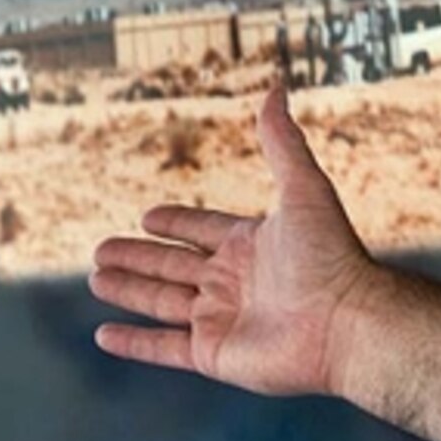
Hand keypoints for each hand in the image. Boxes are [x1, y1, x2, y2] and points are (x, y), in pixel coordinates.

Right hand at [88, 76, 381, 395]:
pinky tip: (104, 335)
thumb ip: (282, 141)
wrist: (345, 322)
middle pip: (172, 265)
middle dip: (137, 257)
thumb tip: (275, 86)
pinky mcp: (212, 354)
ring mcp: (221, 318)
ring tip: (95, 277)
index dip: (176, 222)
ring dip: (128, 290)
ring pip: (161, 301)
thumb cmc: (330, 254)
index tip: (149, 217)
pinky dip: (133, 342)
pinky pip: (162, 347)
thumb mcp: (303, 188)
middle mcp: (233, 280)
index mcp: (251, 243)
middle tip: (99, 250)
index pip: (202, 228)